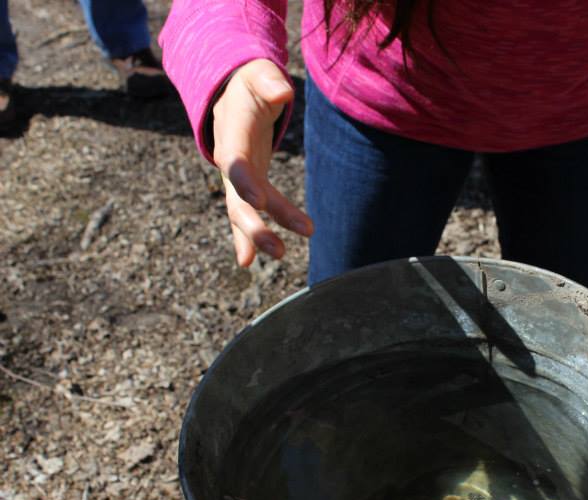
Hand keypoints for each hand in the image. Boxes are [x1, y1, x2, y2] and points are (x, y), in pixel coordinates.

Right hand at [211, 59, 312, 266]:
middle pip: (237, 200)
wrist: (233, 92)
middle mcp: (229, 161)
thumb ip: (268, 81)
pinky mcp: (248, 185)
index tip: (259, 201)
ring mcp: (236, 177)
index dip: (244, 182)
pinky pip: (247, 213)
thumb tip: (283, 91)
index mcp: (231, 135)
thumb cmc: (250, 83)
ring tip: (280, 254)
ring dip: (259, 235)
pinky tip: (247, 261)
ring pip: (243, 211)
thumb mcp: (258, 75)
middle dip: (254, 226)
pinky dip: (247, 237)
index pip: (236, 162)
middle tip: (278, 249)